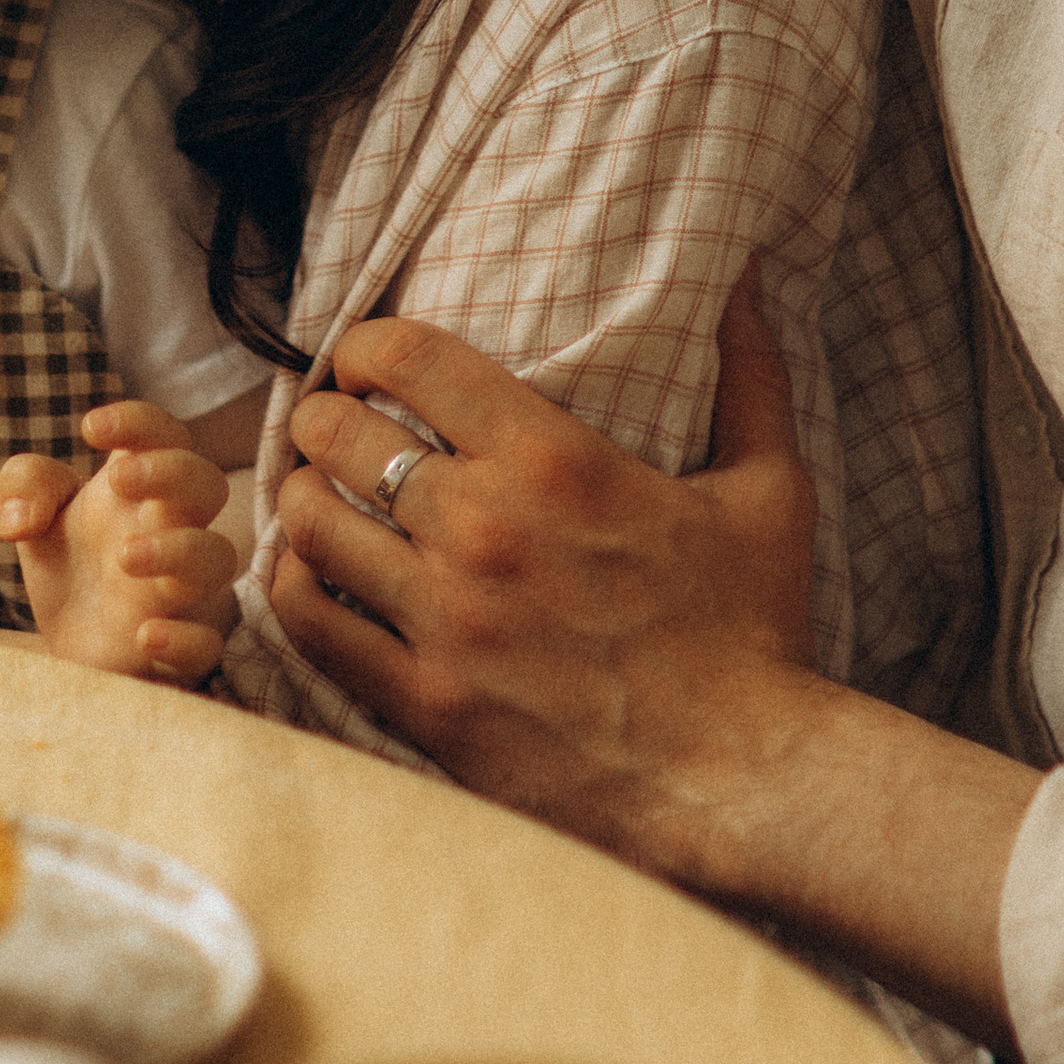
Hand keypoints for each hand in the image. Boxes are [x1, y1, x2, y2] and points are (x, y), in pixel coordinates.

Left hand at [0, 400, 238, 683]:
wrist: (68, 641)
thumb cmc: (66, 561)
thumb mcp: (30, 512)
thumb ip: (24, 487)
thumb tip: (20, 519)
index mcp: (140, 488)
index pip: (164, 434)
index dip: (139, 420)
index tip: (90, 428)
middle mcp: (171, 529)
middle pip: (208, 484)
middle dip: (172, 473)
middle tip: (121, 480)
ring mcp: (181, 588)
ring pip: (218, 557)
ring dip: (181, 550)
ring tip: (125, 557)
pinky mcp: (178, 645)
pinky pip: (207, 643)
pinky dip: (185, 639)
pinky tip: (145, 635)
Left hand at [271, 276, 819, 874]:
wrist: (743, 781)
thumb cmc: (755, 634)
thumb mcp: (770, 489)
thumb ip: (750, 375)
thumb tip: (746, 283)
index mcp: (554, 461)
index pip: (409, 357)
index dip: (366, 344)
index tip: (364, 359)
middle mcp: (483, 527)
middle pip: (338, 433)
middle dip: (324, 417)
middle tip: (332, 427)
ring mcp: (445, 617)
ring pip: (311, 522)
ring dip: (302, 498)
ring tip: (316, 498)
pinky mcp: (423, 699)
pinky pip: (310, 624)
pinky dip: (293, 588)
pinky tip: (308, 578)